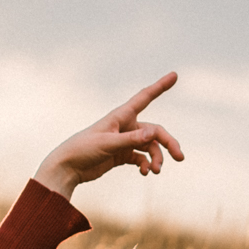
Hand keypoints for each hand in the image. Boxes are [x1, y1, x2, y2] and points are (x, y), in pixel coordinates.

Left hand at [33, 72, 184, 200]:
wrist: (67, 168)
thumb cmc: (83, 149)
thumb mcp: (108, 144)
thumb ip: (131, 139)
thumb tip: (154, 133)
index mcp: (121, 116)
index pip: (145, 97)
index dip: (160, 86)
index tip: (174, 75)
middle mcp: (125, 126)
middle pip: (155, 131)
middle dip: (168, 143)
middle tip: (180, 157)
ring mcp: (125, 141)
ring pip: (150, 147)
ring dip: (156, 158)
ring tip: (155, 171)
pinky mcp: (121, 155)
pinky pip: (141, 158)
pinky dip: (145, 165)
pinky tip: (144, 173)